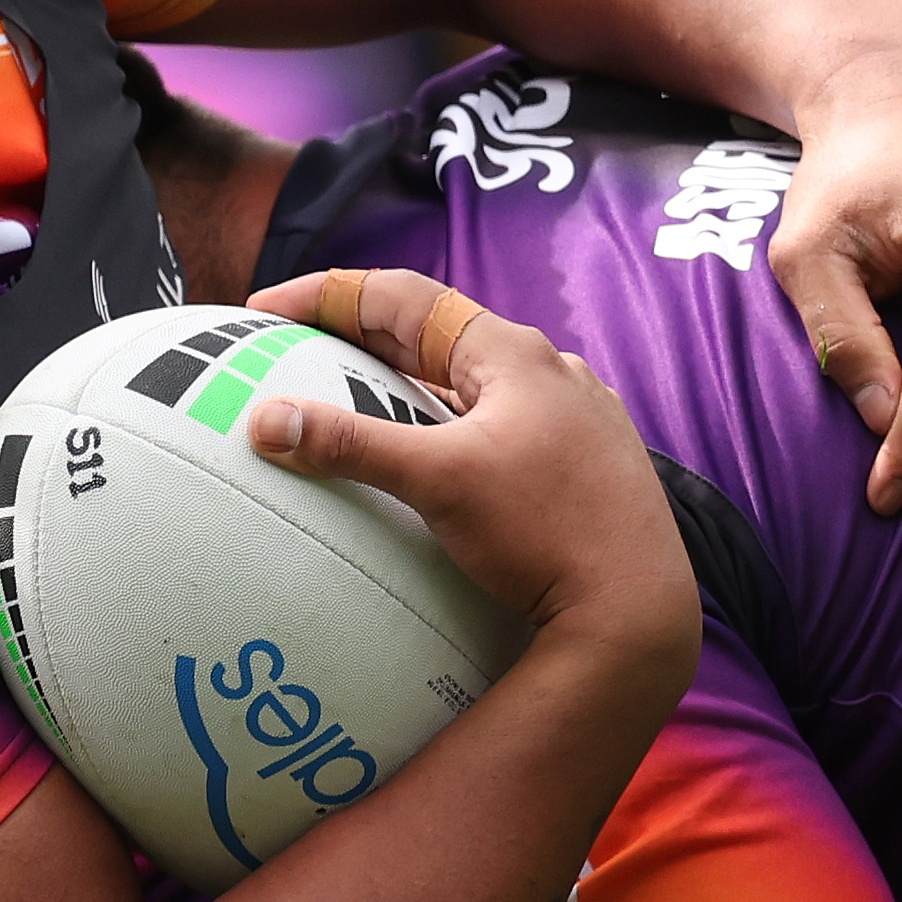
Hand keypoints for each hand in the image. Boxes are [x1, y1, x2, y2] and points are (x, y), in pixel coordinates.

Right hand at [244, 268, 697, 652]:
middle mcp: (552, 371)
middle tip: (301, 347)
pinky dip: (456, 428)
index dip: (330, 294)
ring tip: (359, 402)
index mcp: (514, 354)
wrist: (635, 607)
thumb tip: (266, 422)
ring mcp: (577, 416)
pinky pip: (505, 426)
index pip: (405, 297)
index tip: (269, 310)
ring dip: (415, 384)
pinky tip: (437, 462)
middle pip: (441, 334)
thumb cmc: (544, 534)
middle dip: (366, 336)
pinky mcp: (587, 462)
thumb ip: (352, 445)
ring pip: (476, 383)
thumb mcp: (439, 483)